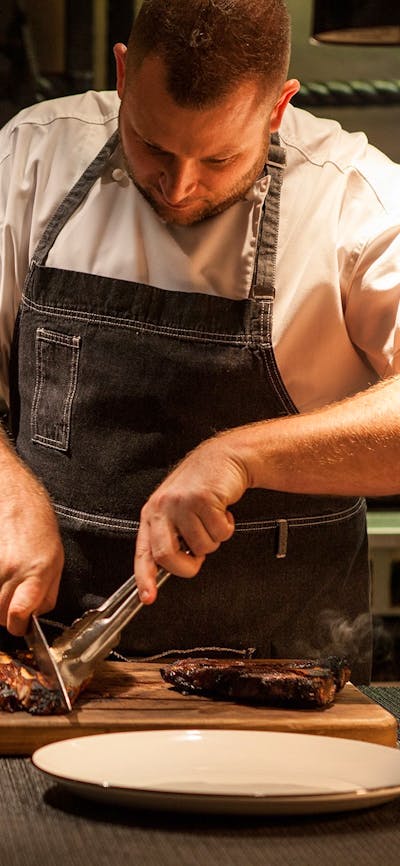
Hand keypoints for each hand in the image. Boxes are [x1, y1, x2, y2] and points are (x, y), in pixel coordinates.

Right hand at [0, 448, 63, 635]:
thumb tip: (36, 616)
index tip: (21, 625)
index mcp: (37, 571)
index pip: (19, 614)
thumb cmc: (38, 525)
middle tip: (13, 599)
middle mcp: (13, 570)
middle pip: (0, 615)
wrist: (16, 497)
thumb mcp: (56, 560)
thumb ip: (47, 592)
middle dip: (6, 614)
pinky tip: (1, 575)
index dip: (19, 626)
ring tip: (6, 582)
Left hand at [134, 434, 248, 602]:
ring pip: (200, 547)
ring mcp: (181, 503)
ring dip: (214, 539)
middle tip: (199, 557)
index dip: (144, 578)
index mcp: (152, 514)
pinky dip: (227, 527)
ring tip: (213, 519)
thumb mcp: (177, 510)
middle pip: (166, 556)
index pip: (143, 552)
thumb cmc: (202, 486)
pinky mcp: (203, 499)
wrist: (224, 457)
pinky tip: (222, 510)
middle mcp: (162, 508)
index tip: (148, 598)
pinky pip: (219, 533)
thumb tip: (171, 567)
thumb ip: (171, 535)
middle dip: (187, 566)